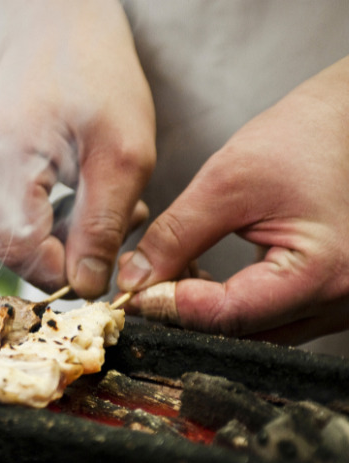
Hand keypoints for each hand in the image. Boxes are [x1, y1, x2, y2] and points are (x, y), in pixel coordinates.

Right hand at [0, 0, 154, 296]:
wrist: (56, 35)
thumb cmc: (95, 79)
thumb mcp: (123, 154)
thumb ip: (103, 227)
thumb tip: (88, 286)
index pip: (22, 253)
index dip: (67, 271)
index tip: (107, 262)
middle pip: (15, 250)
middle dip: (69, 250)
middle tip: (117, 219)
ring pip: (10, 238)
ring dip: (57, 234)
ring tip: (93, 196)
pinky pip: (0, 219)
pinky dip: (39, 217)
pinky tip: (65, 189)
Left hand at [117, 56, 348, 344]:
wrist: (343, 126)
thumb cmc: (301, 141)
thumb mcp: (226, 182)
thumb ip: (176, 235)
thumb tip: (136, 279)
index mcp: (320, 273)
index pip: (229, 316)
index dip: (171, 306)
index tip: (135, 290)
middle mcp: (337, 301)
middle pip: (240, 334)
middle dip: (184, 312)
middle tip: (145, 284)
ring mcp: (335, 303)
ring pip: (252, 332)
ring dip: (204, 312)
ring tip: (171, 273)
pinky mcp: (324, 296)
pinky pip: (268, 319)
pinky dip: (228, 305)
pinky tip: (202, 278)